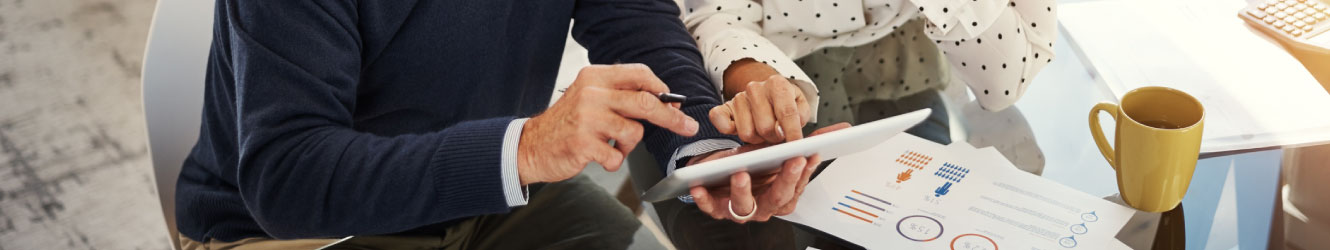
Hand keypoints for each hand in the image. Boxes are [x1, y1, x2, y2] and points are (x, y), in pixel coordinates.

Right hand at [517, 64, 699, 184]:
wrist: (532, 146)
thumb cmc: (567, 124)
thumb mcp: (590, 97)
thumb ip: (621, 95)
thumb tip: (664, 100)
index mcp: (595, 77)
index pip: (639, 74)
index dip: (661, 89)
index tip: (674, 102)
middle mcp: (592, 94)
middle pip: (646, 102)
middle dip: (672, 117)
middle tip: (687, 126)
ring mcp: (587, 119)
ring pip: (634, 132)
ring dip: (628, 145)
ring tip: (611, 145)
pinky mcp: (583, 144)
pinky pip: (617, 156)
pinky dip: (613, 161)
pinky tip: (599, 156)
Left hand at [686, 123, 850, 222]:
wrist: (722, 170)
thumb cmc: (754, 163)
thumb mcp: (780, 150)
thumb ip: (810, 142)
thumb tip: (844, 129)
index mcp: (782, 195)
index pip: (797, 186)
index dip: (804, 172)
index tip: (808, 155)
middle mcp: (764, 206)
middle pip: (778, 198)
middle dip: (785, 179)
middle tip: (790, 161)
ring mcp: (741, 209)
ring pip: (745, 206)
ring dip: (743, 191)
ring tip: (741, 173)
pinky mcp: (717, 208)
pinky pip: (711, 208)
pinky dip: (705, 199)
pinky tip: (700, 186)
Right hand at [710, 75, 810, 143]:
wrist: (766, 92)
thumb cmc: (784, 102)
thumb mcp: (800, 106)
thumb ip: (800, 117)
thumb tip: (789, 131)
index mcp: (777, 84)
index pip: (786, 112)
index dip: (792, 133)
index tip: (795, 146)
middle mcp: (755, 88)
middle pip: (766, 127)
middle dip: (774, 137)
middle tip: (777, 135)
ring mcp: (738, 98)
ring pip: (747, 133)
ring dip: (757, 138)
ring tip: (763, 131)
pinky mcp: (724, 108)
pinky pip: (720, 122)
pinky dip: (728, 130)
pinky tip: (741, 129)